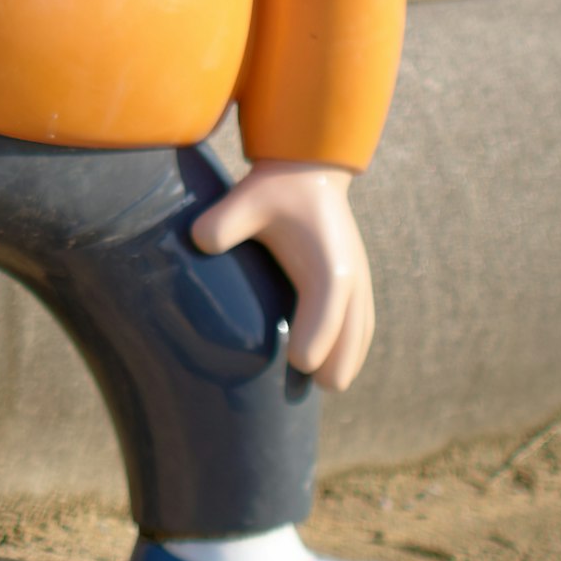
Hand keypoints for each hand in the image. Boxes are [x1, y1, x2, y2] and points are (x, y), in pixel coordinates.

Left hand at [190, 159, 374, 391]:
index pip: (327, 308)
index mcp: (328, 261)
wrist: (309, 171)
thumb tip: (199, 242)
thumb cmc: (275, 189)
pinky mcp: (357, 282)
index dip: (316, 338)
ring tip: (325, 386)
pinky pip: (362, 323)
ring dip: (346, 359)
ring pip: (361, 331)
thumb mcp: (246, 199)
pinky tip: (335, 366)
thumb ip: (222, 222)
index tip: (299, 363)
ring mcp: (359, 279)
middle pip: (352, 331)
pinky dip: (353, 346)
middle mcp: (350, 274)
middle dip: (335, 362)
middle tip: (312, 388)